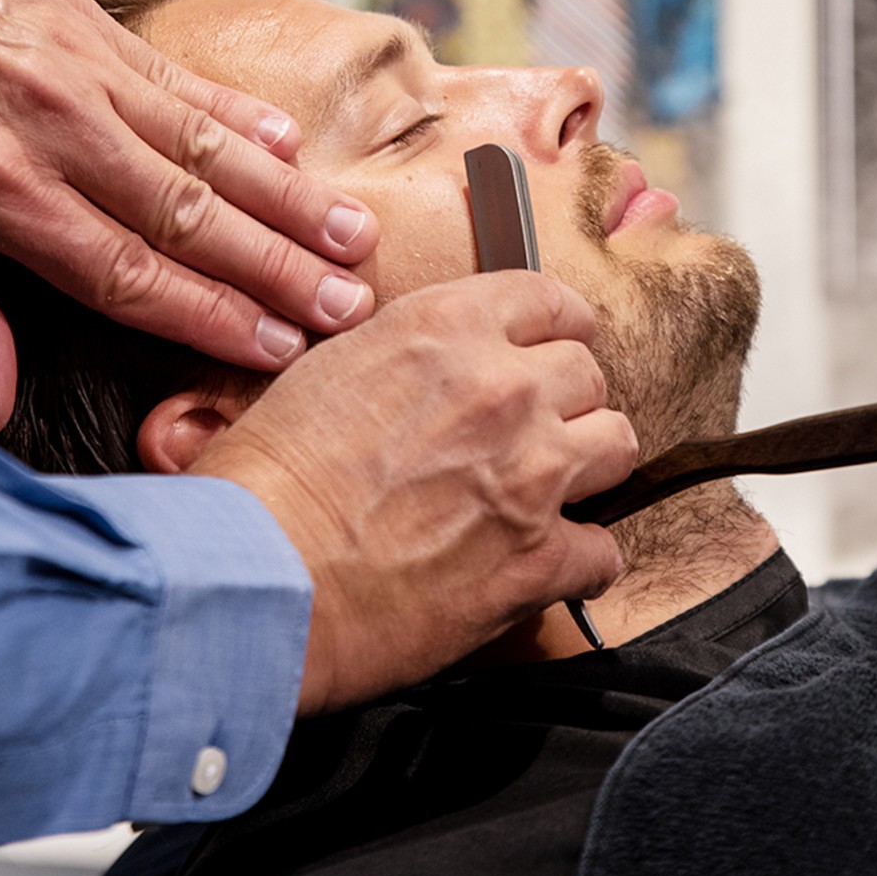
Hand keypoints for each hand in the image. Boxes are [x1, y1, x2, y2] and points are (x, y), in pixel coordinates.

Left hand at [0, 0, 379, 435]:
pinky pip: (175, 75)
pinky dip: (236, 111)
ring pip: (205, 144)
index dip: (210, 319)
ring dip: (285, 195)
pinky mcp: (80, 17)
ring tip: (352, 236)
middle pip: (192, 214)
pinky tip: (287, 140)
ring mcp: (76, 64)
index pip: (129, 273)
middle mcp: (54, 125)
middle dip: (278, 269)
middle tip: (350, 308)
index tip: (278, 350)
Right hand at [191, 271, 637, 714]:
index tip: (552, 348)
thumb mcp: (323, 374)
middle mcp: (501, 389)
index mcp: (444, 329)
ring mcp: (531, 473)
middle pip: (587, 373)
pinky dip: (578, 561)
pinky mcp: (539, 559)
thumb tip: (421, 382)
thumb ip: (398, 363)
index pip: (548, 300)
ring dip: (587, 468)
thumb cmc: (262, 487)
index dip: (554, 329)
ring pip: (617, 444)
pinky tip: (543, 567)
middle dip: (564, 403)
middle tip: (530, 434)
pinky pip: (603, 551)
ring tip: (550, 493)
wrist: (258, 575)